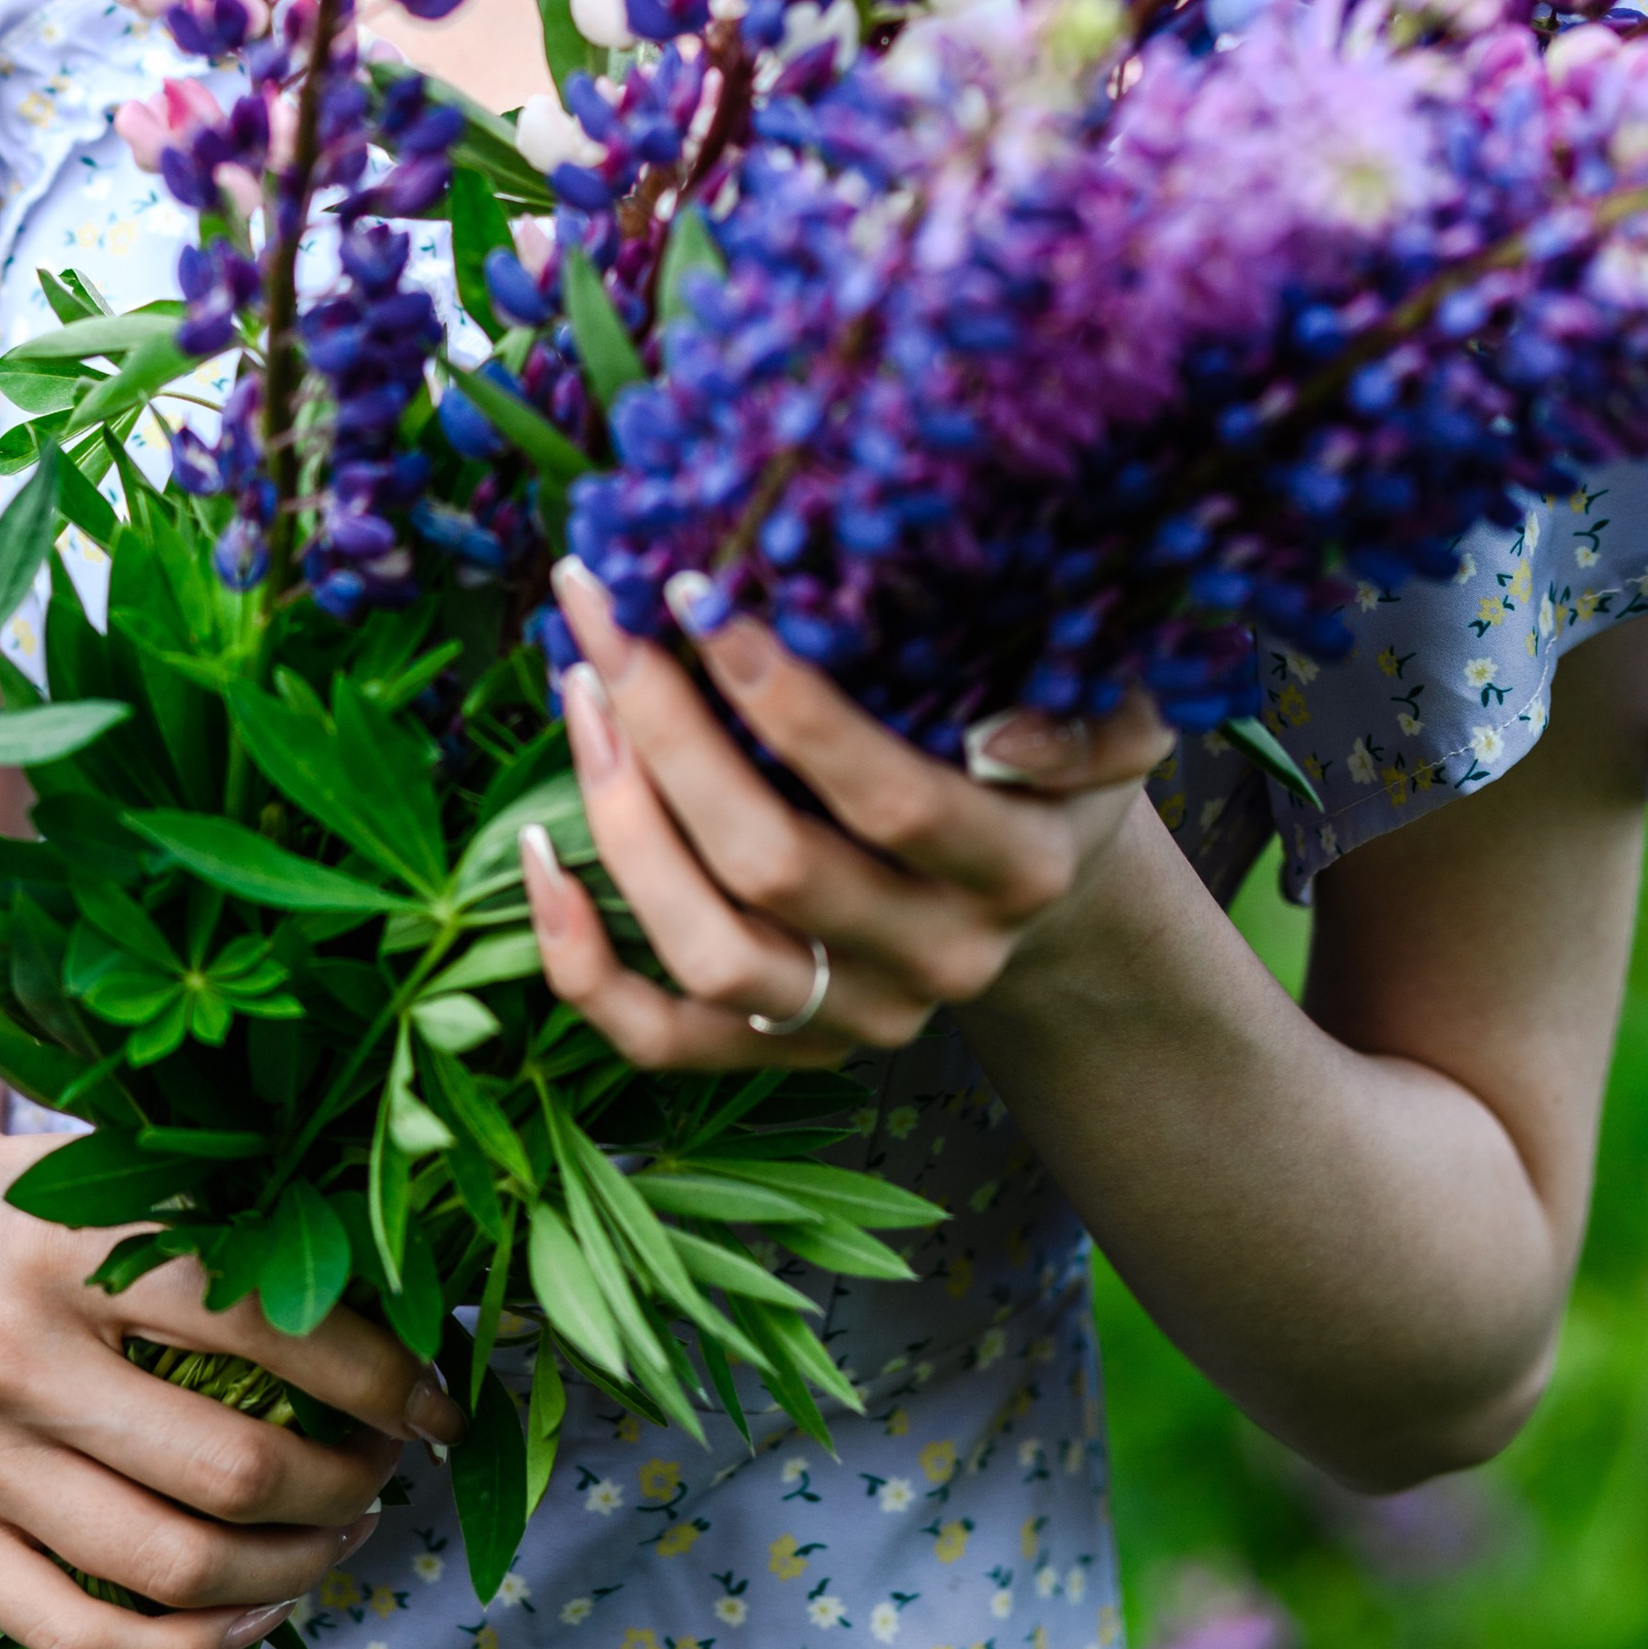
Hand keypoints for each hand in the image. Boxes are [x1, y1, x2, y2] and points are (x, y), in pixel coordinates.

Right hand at [0, 1096, 466, 1648]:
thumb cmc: (35, 1198)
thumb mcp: (120, 1177)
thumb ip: (229, 1231)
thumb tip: (399, 1303)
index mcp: (71, 1247)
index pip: (262, 1327)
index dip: (376, 1377)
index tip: (440, 1401)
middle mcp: (10, 1355)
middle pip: (227, 1468)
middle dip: (346, 1482)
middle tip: (391, 1467)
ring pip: (167, 1568)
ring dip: (290, 1566)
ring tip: (342, 1531)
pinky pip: (78, 1639)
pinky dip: (191, 1646)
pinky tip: (256, 1606)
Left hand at [523, 554, 1172, 1066]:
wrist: (1041, 883)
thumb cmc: (1046, 763)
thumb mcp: (1111, 721)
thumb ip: (1090, 719)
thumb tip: (1001, 734)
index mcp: (1015, 869)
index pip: (889, 798)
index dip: (787, 704)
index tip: (699, 595)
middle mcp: (936, 959)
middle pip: (774, 869)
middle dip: (671, 734)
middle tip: (606, 620)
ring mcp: (855, 1018)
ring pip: (709, 953)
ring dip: (622, 821)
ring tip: (581, 696)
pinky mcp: (785, 1053)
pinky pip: (658, 1040)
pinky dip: (579, 960)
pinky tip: (535, 850)